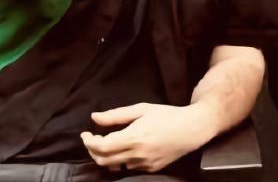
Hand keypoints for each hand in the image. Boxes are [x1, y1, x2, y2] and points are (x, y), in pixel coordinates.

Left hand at [81, 102, 213, 172]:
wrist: (192, 129)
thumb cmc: (167, 115)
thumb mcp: (142, 109)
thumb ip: (116, 115)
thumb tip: (94, 118)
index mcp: (133, 137)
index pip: (101, 147)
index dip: (88, 142)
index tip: (85, 134)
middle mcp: (137, 154)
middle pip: (103, 160)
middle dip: (93, 151)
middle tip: (92, 140)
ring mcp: (144, 164)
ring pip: (115, 166)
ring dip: (106, 157)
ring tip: (108, 145)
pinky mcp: (151, 169)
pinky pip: (129, 167)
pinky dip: (121, 160)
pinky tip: (126, 149)